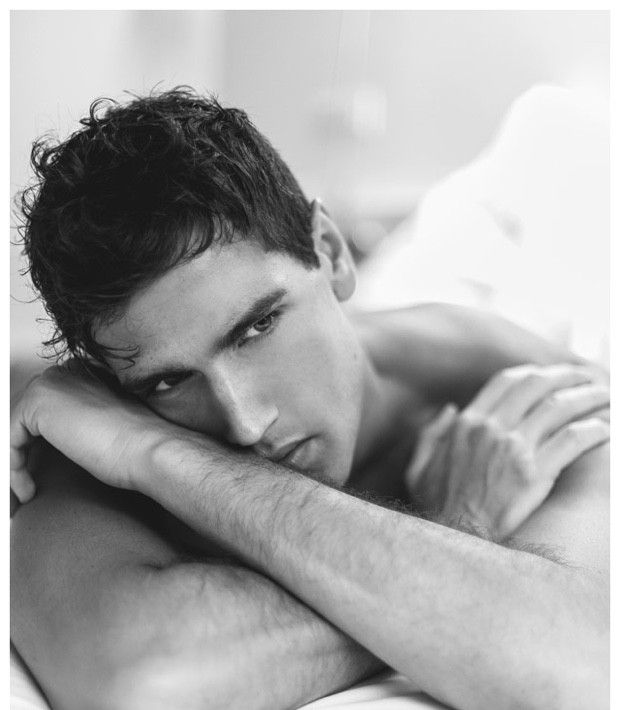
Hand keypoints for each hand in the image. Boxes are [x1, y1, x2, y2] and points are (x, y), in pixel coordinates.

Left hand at [10, 362, 185, 503]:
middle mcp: (63, 372)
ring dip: (14, 465)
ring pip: (13, 430)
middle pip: (23, 419)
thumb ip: (75, 425)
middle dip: (19, 455)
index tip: (34, 474)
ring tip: (22, 492)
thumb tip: (49, 445)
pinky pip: (9, 439)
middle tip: (21, 488)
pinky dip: (13, 467)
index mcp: (82, 373)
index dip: (33, 446)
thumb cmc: (137, 446)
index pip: (41, 411)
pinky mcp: (37, 402)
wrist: (148, 448)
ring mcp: (49, 383)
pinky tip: (28, 488)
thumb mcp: (100, 430)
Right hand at [406, 364, 609, 538]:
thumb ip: (430, 435)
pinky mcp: (535, 473)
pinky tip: (607, 430)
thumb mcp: (419, 467)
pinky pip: (572, 440)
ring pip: (559, 407)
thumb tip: (450, 410)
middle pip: (536, 385)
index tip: (550, 375)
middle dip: (566, 376)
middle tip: (586, 377)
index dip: (532, 372)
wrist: (458, 539)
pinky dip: (594, 430)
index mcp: (467, 424)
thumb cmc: (440, 507)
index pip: (505, 381)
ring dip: (588, 397)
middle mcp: (491, 428)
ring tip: (606, 396)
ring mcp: (514, 449)